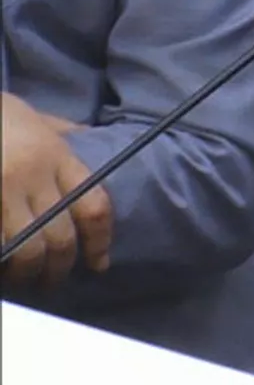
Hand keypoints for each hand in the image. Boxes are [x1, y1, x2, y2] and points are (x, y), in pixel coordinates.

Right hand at [1, 94, 112, 288]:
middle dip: (61, 267)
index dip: (100, 241)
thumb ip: (64, 135)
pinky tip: (3, 266)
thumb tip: (91, 141)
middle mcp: (33, 176)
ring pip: (27, 248)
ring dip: (29, 272)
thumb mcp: (38, 118)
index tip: (99, 263)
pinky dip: (2, 259)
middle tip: (55, 279)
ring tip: (26, 279)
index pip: (93, 205)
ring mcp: (2, 191)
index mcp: (57, 156)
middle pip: (61, 236)